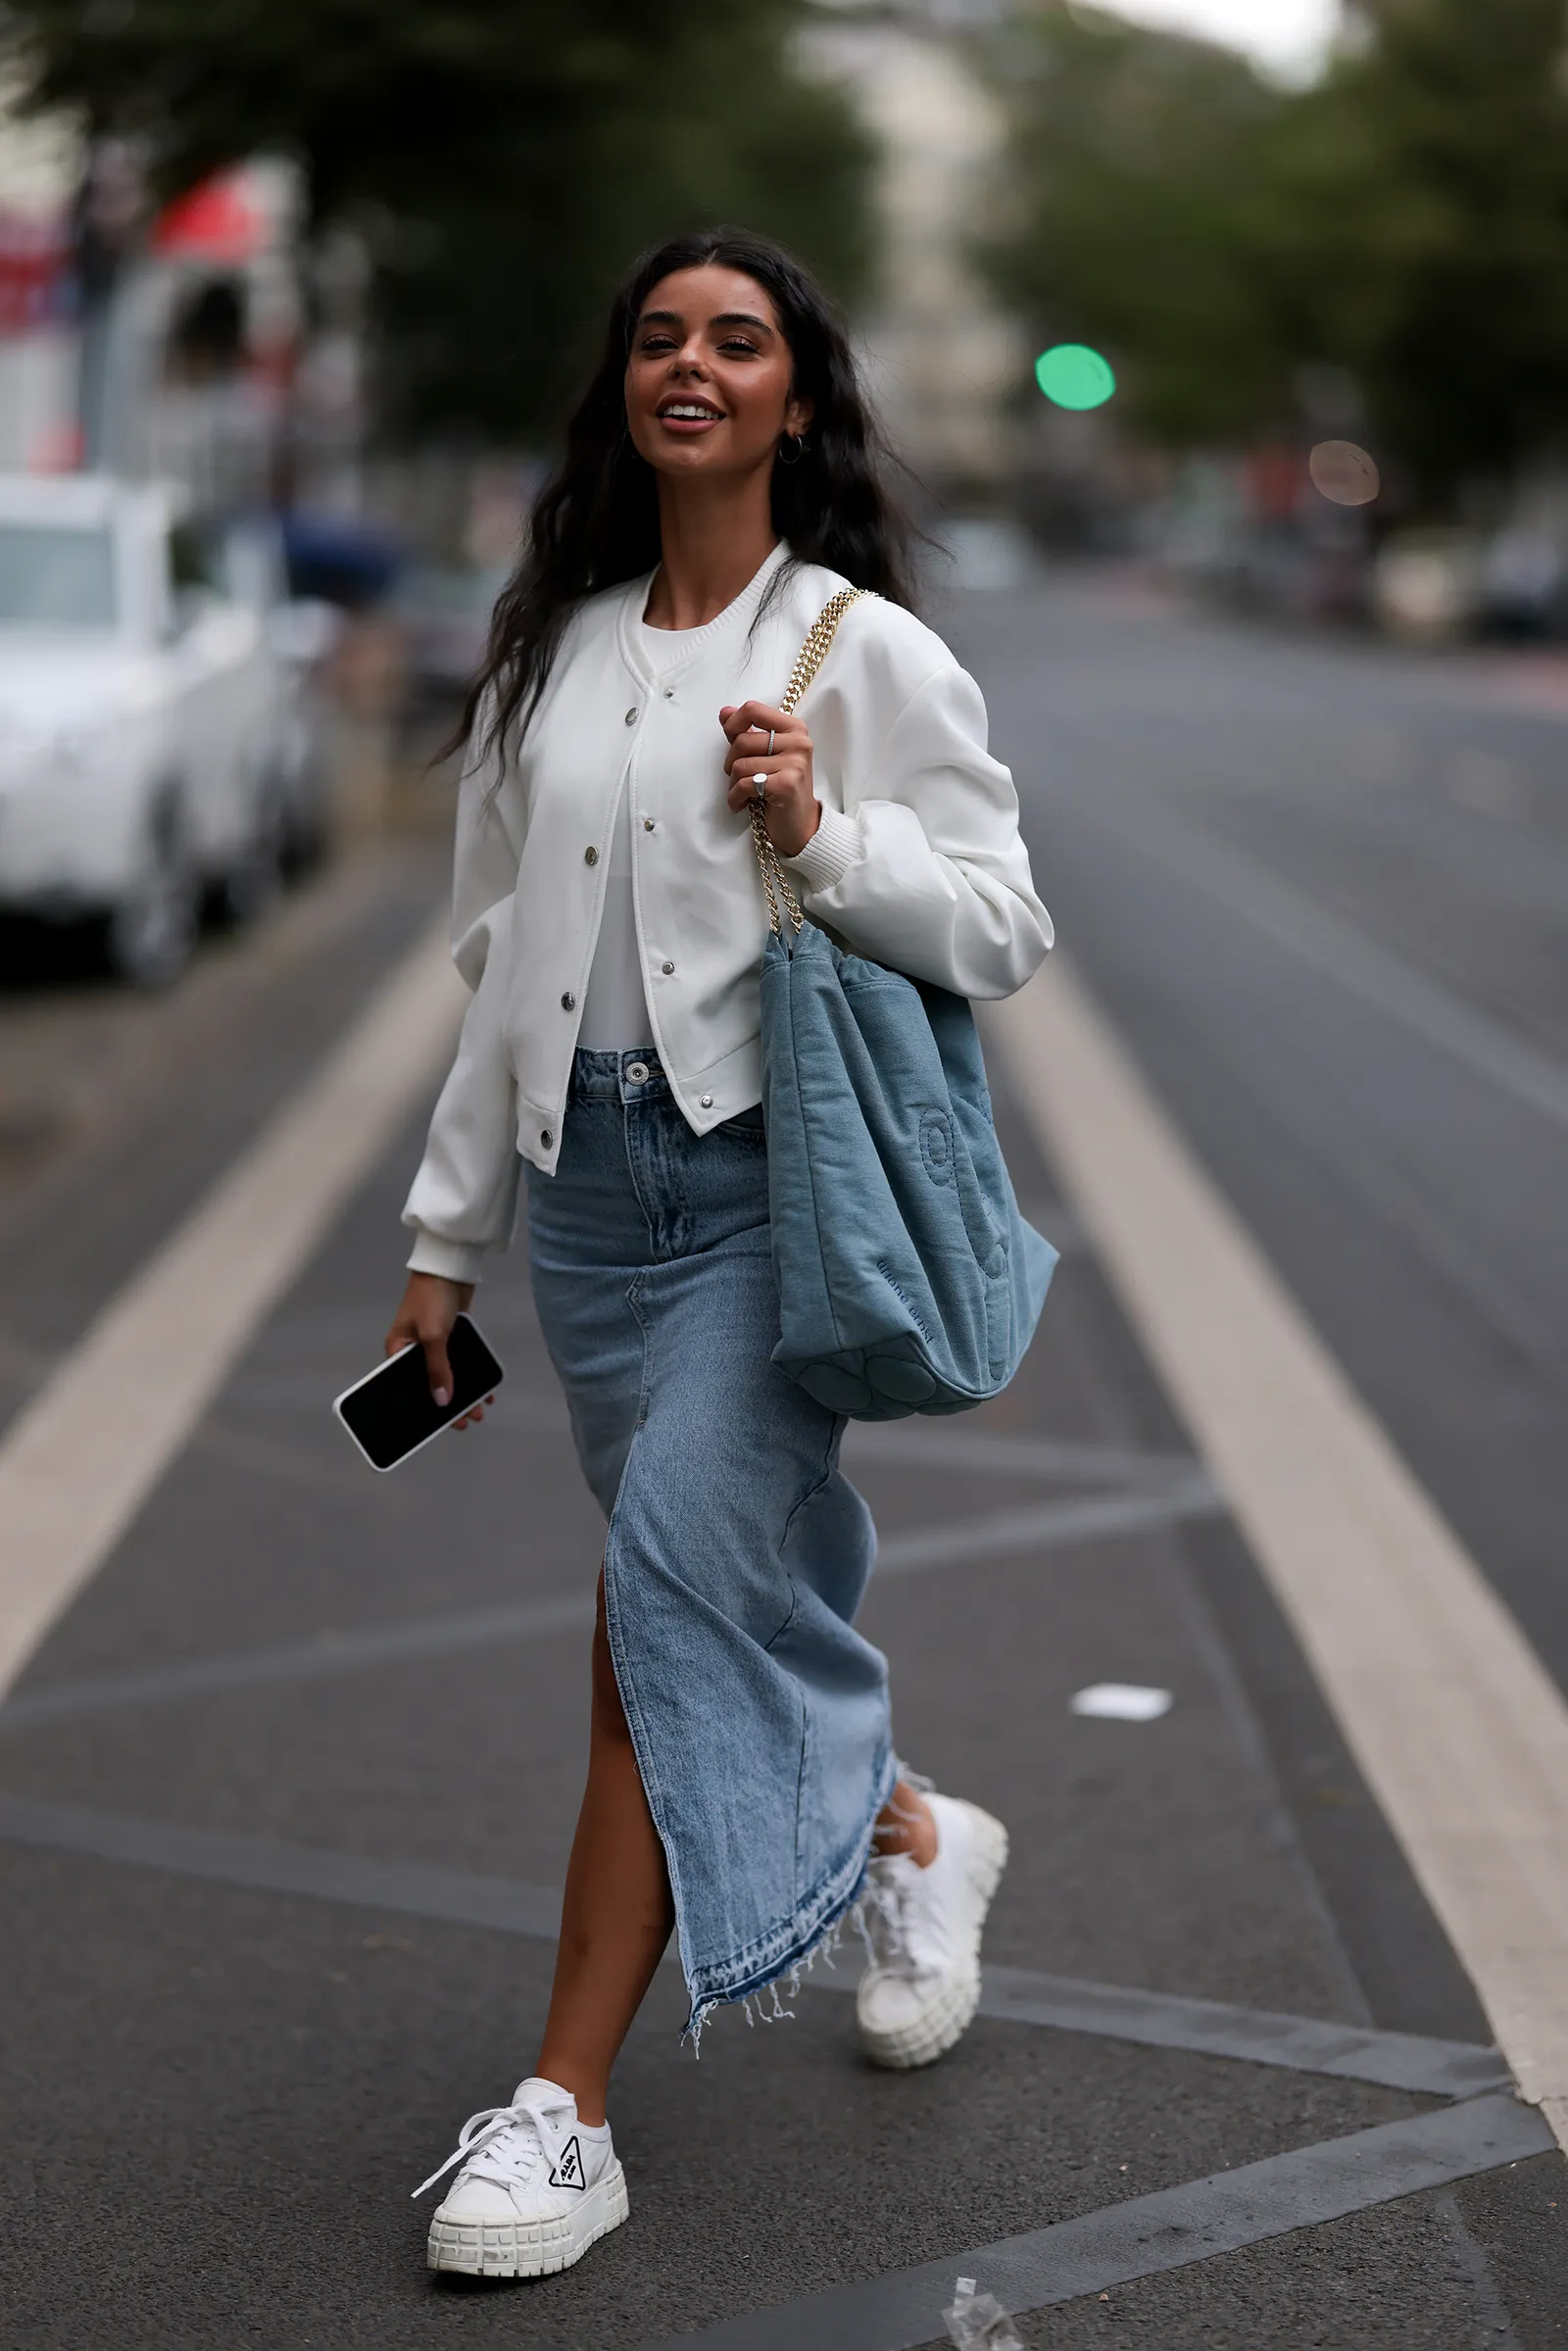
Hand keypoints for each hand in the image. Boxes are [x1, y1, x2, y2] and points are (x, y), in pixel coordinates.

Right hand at [384, 1272, 492, 1430]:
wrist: (451, 1265)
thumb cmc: (432, 1298)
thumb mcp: (433, 1336)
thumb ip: (438, 1369)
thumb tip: (442, 1402)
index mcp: (397, 1350)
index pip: (406, 1386)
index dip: (422, 1407)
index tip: (440, 1425)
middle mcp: (414, 1350)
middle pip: (430, 1385)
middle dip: (449, 1405)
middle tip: (467, 1421)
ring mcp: (435, 1343)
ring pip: (449, 1376)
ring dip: (464, 1393)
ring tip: (480, 1410)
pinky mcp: (453, 1336)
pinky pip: (462, 1363)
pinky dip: (472, 1376)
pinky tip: (486, 1390)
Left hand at [721, 701, 819, 858]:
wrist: (800, 825)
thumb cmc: (781, 789)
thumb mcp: (766, 756)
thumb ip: (747, 731)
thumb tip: (724, 712)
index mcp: (794, 729)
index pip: (753, 709)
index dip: (733, 723)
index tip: (729, 738)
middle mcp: (799, 742)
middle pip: (742, 740)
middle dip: (731, 762)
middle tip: (737, 777)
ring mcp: (795, 763)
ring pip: (741, 764)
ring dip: (733, 784)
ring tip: (740, 793)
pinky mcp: (787, 784)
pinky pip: (745, 784)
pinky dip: (735, 797)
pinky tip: (740, 804)